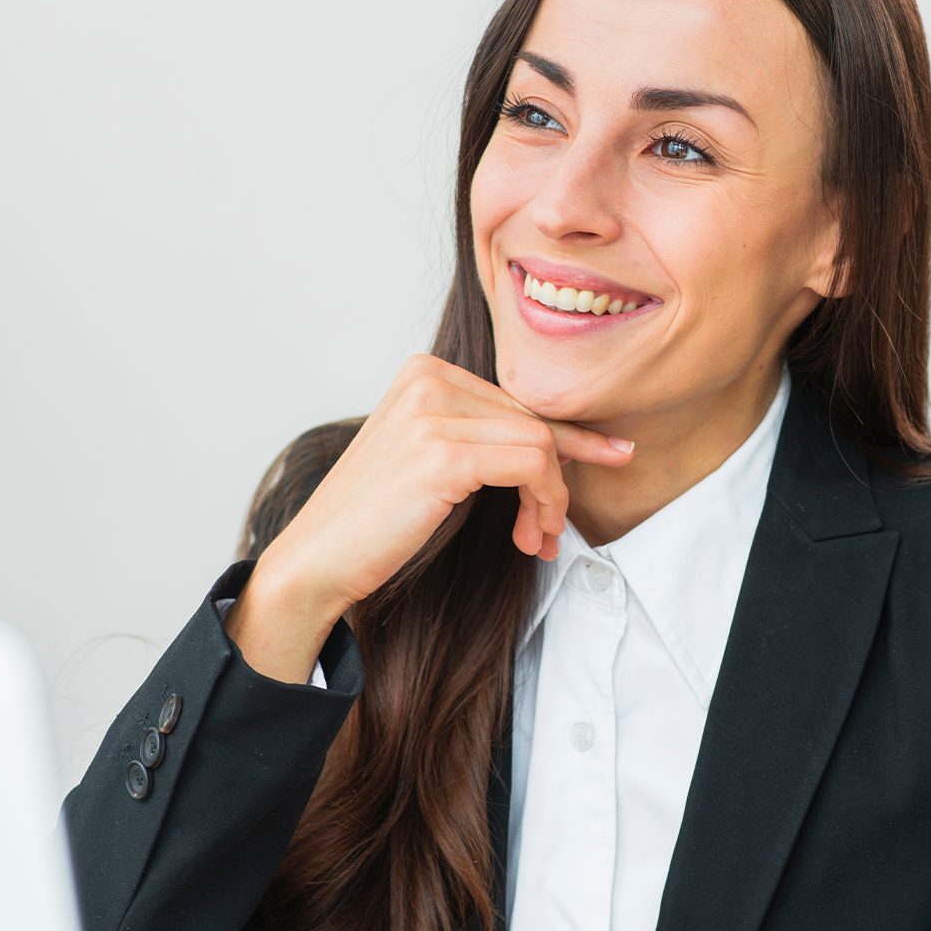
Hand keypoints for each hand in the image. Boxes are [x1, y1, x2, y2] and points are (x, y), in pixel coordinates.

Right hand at [228, 355, 633, 681]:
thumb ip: (483, 438)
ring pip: (539, 443)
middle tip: (548, 533)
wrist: (319, 559)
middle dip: (555, 481)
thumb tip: (563, 442)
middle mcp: (428, 380)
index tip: (610, 455)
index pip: (518, 402)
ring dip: (552, 499)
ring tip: (537, 540)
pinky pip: (531, 465)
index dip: (565, 441)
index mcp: (425, 372)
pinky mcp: (442, 454)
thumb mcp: (433, 461)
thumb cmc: (376, 519)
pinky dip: (543, 502)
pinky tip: (529, 536)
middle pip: (533, 420)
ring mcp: (432, 414)